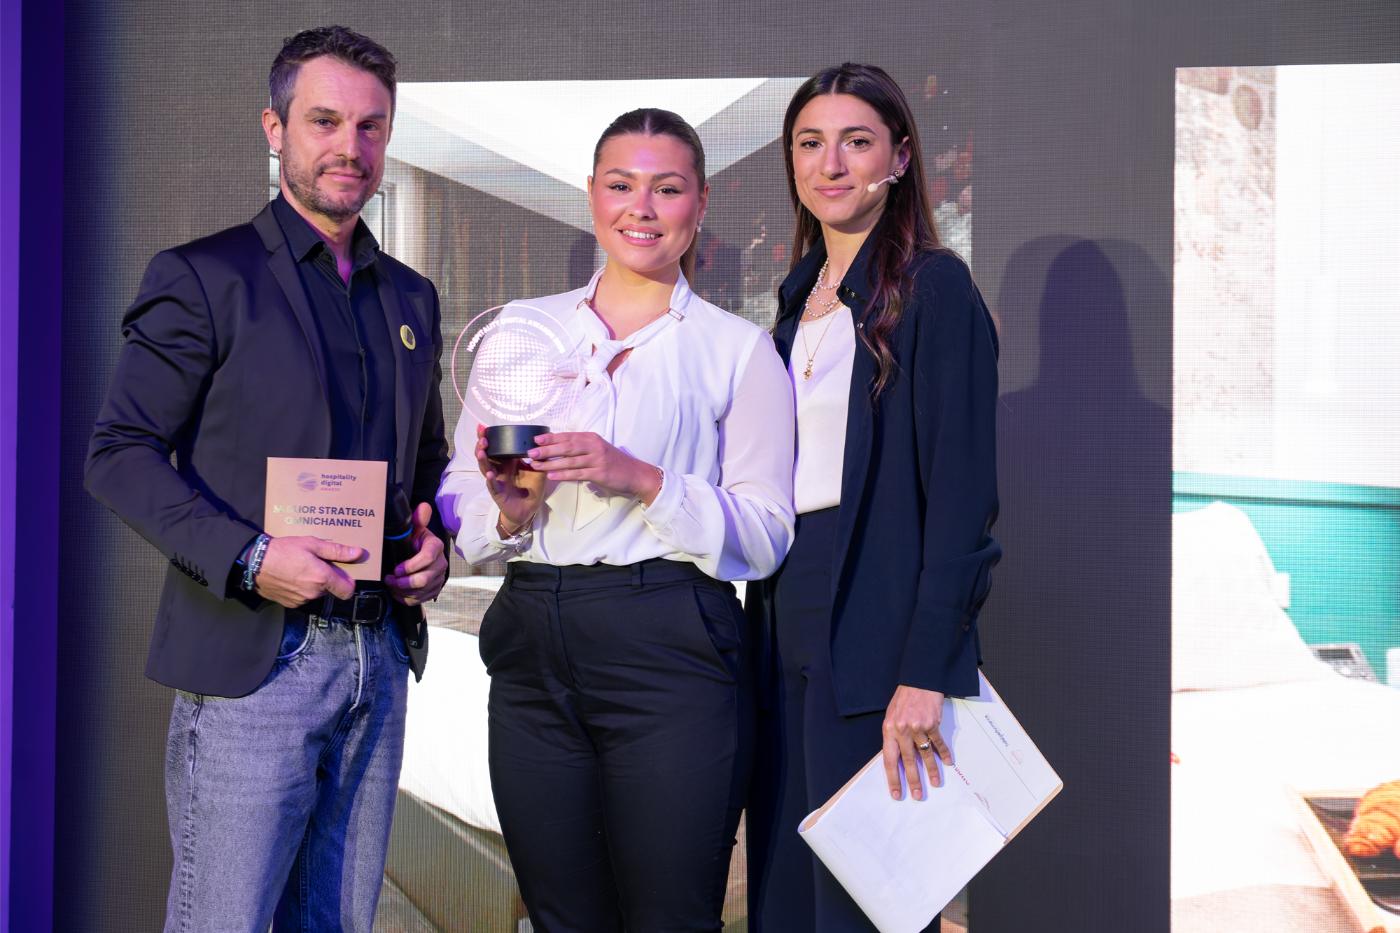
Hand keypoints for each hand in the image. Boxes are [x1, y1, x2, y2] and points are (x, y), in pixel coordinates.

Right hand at [254, 536, 363, 608]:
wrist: (255, 563)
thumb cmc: (284, 550)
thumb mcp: (312, 544)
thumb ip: (337, 551)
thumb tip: (359, 553)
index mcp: (322, 579)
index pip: (347, 591)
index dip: (348, 582)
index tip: (342, 573)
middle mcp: (314, 593)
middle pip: (331, 590)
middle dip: (328, 579)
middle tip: (317, 564)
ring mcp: (301, 601)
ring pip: (316, 594)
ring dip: (314, 584)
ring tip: (302, 568)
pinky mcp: (290, 604)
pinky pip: (303, 598)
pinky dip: (302, 589)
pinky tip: (292, 577)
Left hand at [385, 502, 447, 605]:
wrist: (420, 556)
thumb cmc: (414, 542)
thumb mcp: (415, 530)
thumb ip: (418, 520)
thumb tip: (424, 506)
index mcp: (435, 547)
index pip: (427, 558)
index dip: (411, 566)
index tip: (396, 569)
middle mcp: (441, 564)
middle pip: (424, 579)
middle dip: (403, 582)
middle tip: (389, 579)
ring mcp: (438, 579)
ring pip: (421, 591)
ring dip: (402, 590)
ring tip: (391, 584)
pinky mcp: (434, 590)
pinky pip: (420, 599)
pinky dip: (405, 598)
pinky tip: (397, 591)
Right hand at [476, 424, 545, 529]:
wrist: (529, 508)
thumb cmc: (531, 488)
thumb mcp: (538, 470)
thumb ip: (540, 457)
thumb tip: (544, 441)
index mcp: (506, 462)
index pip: (494, 447)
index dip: (486, 437)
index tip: (483, 427)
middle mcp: (499, 469)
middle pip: (485, 455)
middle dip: (481, 446)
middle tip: (482, 438)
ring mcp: (496, 481)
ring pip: (486, 469)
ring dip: (483, 460)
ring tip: (482, 452)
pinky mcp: (498, 493)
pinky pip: (493, 486)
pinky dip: (491, 480)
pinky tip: (491, 474)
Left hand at [528, 431, 660, 504]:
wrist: (636, 474)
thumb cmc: (615, 462)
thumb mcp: (598, 450)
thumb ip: (581, 448)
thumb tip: (558, 449)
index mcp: (592, 438)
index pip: (568, 436)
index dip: (551, 437)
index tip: (535, 439)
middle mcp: (594, 446)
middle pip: (566, 447)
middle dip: (547, 449)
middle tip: (531, 452)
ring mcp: (597, 460)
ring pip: (570, 461)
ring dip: (551, 463)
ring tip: (536, 466)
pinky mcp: (600, 473)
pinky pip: (578, 474)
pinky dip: (564, 474)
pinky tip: (552, 476)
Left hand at [881, 685, 952, 800]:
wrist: (918, 681)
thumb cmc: (904, 699)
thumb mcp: (891, 716)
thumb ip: (893, 736)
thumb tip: (897, 758)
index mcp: (889, 730)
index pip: (889, 760)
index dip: (893, 778)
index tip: (896, 793)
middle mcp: (902, 730)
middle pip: (908, 761)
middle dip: (913, 780)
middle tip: (918, 795)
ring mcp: (917, 727)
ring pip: (924, 754)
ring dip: (931, 770)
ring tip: (935, 783)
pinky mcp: (932, 723)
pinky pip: (938, 743)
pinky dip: (943, 754)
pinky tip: (947, 763)